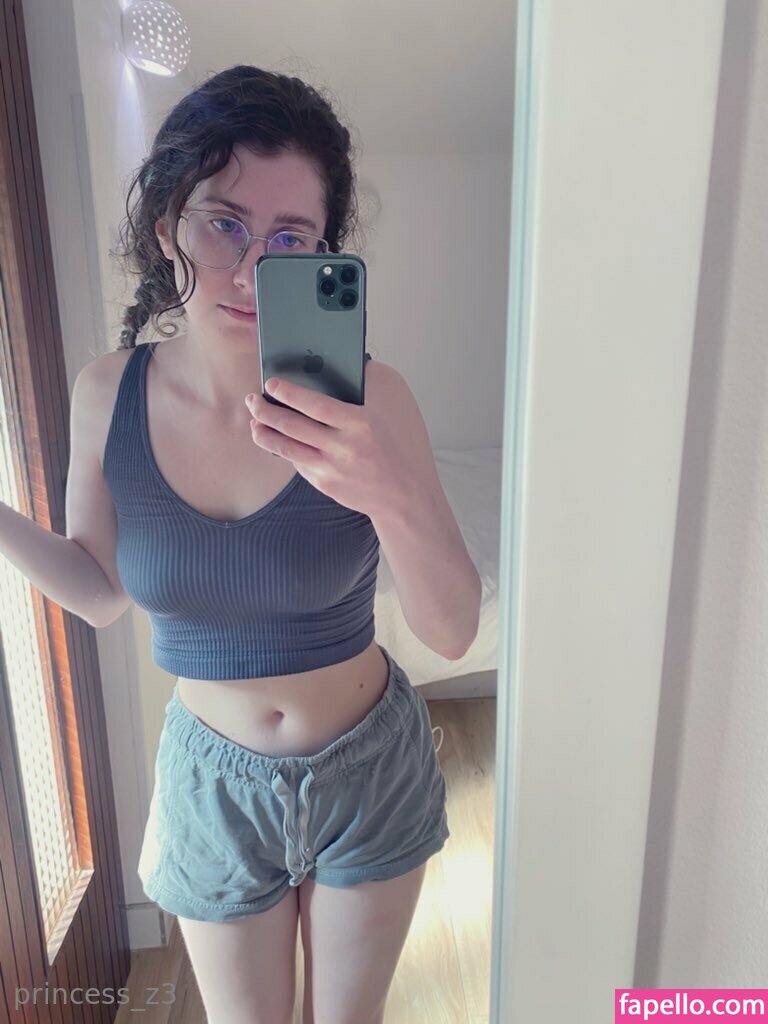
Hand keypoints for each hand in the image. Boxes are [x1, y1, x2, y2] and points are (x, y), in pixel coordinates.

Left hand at [244, 365, 435, 518]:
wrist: (397, 493)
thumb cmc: (384, 450)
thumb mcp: (372, 421)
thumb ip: (343, 408)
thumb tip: (307, 390)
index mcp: (359, 424)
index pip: (316, 405)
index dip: (290, 393)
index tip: (271, 383)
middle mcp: (343, 447)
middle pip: (293, 425)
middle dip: (266, 410)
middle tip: (252, 400)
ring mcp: (331, 468)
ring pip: (286, 447)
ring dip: (263, 432)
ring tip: (254, 421)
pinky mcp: (323, 484)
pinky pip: (297, 462)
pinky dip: (282, 449)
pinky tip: (274, 439)